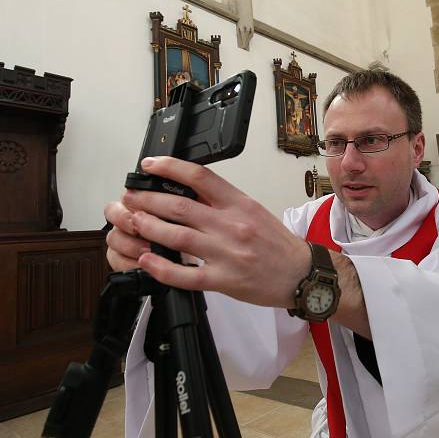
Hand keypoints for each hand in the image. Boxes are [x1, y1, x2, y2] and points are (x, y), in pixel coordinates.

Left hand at [105, 156, 309, 308]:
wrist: (300, 274)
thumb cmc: (277, 244)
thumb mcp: (254, 211)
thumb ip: (222, 202)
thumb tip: (186, 190)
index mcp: (240, 204)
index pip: (201, 177)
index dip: (170, 167)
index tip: (149, 165)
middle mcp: (232, 226)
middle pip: (181, 206)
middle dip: (148, 200)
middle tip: (130, 198)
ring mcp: (227, 254)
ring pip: (177, 237)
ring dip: (148, 228)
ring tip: (133, 222)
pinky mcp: (224, 280)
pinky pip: (186, 274)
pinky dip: (161, 267)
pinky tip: (146, 260)